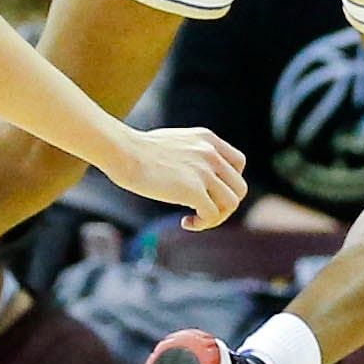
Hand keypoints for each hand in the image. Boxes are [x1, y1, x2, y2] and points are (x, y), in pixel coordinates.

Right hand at [93, 120, 248, 228]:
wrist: (124, 152)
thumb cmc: (138, 150)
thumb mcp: (175, 143)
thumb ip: (191, 154)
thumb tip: (194, 177)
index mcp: (207, 139)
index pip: (238, 163)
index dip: (229, 183)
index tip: (210, 192)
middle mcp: (211, 153)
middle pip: (239, 188)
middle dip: (225, 205)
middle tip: (204, 212)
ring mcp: (204, 171)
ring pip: (231, 204)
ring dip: (216, 218)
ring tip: (194, 219)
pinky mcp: (193, 190)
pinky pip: (212, 214)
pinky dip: (202, 224)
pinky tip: (185, 223)